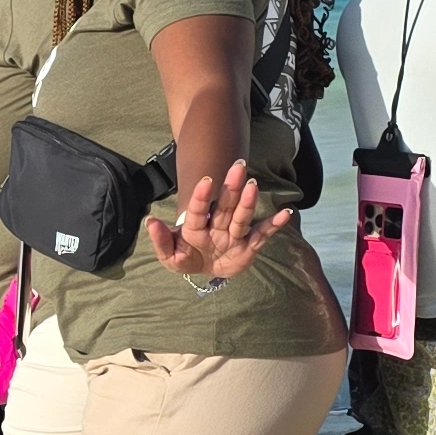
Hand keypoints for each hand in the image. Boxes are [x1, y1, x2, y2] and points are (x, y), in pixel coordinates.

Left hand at [147, 165, 291, 284]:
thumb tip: (150, 222)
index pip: (198, 210)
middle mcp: (216, 227)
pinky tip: (285, 213)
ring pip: (241, 217)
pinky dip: (273, 225)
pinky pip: (262, 235)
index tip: (207, 181)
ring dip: (248, 202)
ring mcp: (233, 236)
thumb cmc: (186, 257)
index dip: (201, 197)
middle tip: (238, 166)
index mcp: (196, 227)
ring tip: (254, 185)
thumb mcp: (170, 256)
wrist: (204, 267)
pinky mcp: (248, 247)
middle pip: (224, 206)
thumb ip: (161, 241)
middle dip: (231, 188)